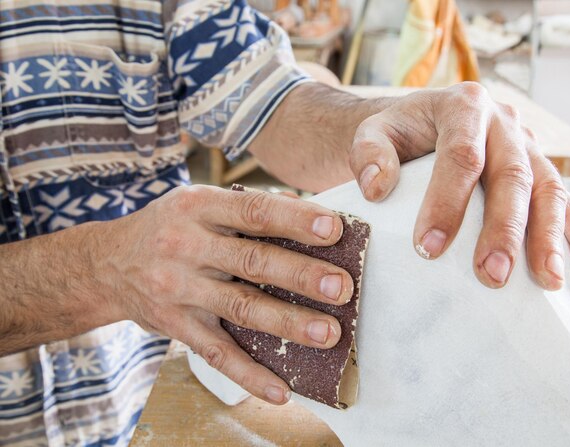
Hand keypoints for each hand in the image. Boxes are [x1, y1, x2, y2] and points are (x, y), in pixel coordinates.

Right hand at [98, 186, 352, 403]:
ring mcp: (178, 289)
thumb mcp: (197, 202)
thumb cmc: (168, 227)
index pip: (252, 210)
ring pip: (240, 307)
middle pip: (252, 262)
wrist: (106, 264)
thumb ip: (245, 205)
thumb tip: (303, 210)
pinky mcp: (176, 325)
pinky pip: (215, 353)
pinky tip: (280, 390)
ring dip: (288, 323)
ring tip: (328, 334)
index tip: (334, 228)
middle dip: (301, 276)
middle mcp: (185, 246)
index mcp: (197, 207)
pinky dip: (248, 375)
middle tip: (342, 288)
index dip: (294, 219)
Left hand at [349, 82, 569, 289]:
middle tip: (491, 276)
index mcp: (463, 106)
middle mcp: (503, 122)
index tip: (428, 249)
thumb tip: (377, 189)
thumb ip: (369, 154)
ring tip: (548, 281)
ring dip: (550, 237)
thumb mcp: (371, 133)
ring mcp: (528, 146)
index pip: (461, 156)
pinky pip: (568, 203)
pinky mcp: (540, 170)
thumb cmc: (396, 135)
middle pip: (512, 175)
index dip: (447, 203)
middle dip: (504, 229)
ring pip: (549, 188)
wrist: (418, 124)